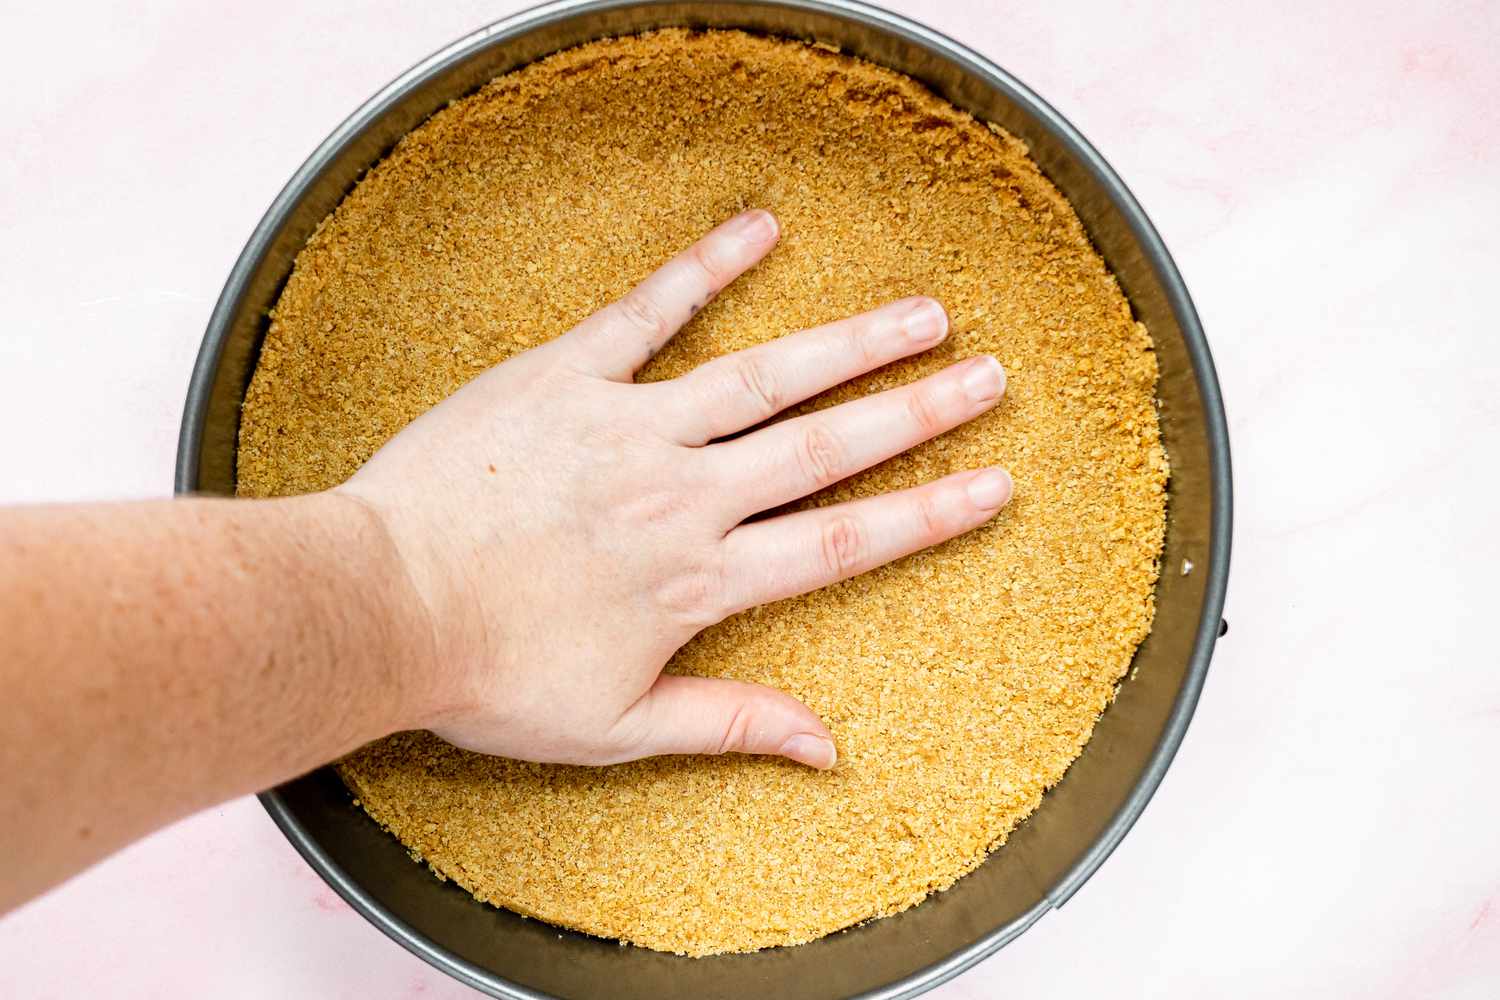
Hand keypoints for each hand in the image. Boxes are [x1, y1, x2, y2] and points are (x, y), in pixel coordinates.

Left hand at [338, 210, 1009, 769]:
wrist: (378, 606)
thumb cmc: (489, 673)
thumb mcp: (615, 724)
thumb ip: (728, 721)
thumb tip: (826, 747)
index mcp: (701, 579)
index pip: (841, 542)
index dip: (927, 514)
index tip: (994, 484)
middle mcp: (684, 494)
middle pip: (825, 447)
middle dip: (918, 412)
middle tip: (992, 376)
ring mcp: (628, 427)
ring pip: (763, 377)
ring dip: (850, 343)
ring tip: (922, 313)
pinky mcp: (565, 376)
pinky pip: (646, 311)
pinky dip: (705, 267)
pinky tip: (760, 227)